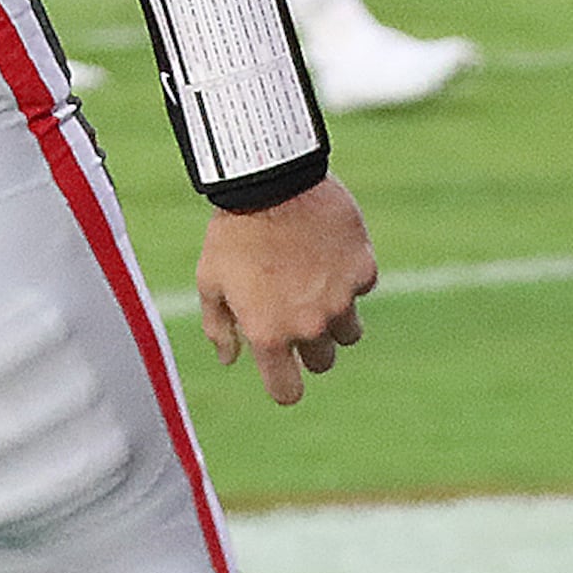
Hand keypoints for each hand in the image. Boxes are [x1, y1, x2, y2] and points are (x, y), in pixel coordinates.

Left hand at [196, 178, 375, 404]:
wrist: (271, 181)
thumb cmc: (232, 232)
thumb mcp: (210, 281)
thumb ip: (219, 327)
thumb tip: (229, 358)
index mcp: (269, 335)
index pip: (287, 391)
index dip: (285, 386)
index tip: (284, 375)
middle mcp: (308, 325)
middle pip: (322, 362)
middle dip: (311, 345)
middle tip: (296, 312)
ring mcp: (340, 299)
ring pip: (349, 331)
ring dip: (336, 316)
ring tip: (316, 283)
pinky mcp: (362, 270)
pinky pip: (361, 286)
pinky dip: (349, 276)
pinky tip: (329, 251)